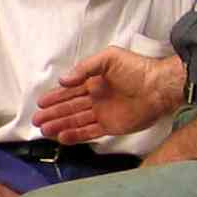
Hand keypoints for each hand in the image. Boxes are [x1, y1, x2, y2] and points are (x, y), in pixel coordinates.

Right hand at [33, 46, 183, 143]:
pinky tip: (62, 137)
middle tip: (37, 120)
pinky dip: (76, 136)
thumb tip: (63, 80)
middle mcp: (96, 98)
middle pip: (69, 108)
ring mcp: (103, 113)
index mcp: (94, 81)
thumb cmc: (136, 69)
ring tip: (44, 130)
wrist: (159, 87)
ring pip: (76, 121)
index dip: (55, 97)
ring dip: (60, 125)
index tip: (41, 103)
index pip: (70, 91)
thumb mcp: (108, 59)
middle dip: (53, 114)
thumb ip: (84, 68)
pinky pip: (89, 132)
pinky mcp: (111, 126)